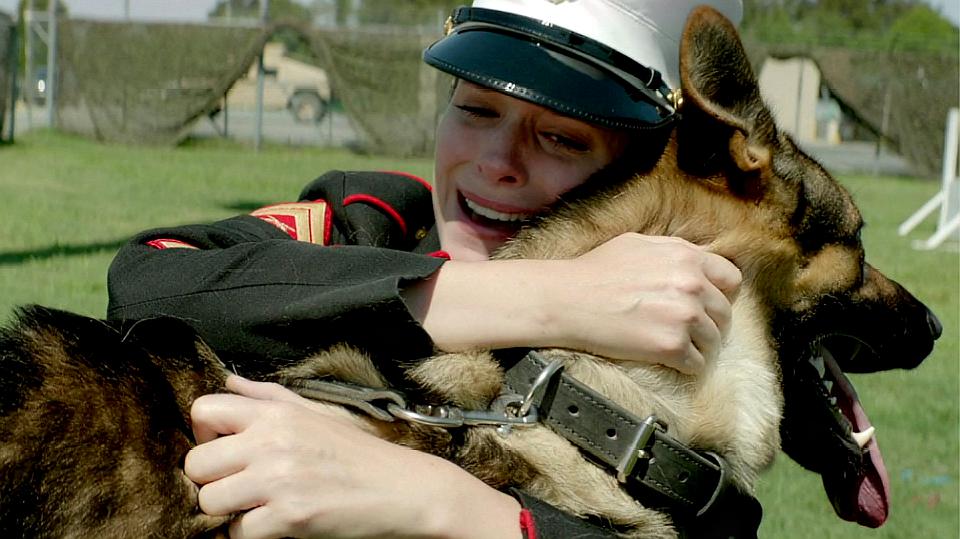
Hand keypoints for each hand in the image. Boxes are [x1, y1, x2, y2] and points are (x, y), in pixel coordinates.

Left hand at [185, 376, 521, 538]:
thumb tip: (228, 380)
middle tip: (239, 487)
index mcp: (276, 412)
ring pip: (210, 502)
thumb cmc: (357, 453)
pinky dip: (251, 535)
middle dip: (211, 481)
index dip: (204, 435)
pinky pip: (237, 533)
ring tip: (257, 507)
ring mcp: (279, 480)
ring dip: (228, 511)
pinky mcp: (290, 517)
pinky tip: (275, 524)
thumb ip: (266, 396)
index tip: (225, 451)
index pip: (204, 410)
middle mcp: (272, 440)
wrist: (402, 489)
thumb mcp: (314, 413)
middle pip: (196, 464)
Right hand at [552, 233, 740, 373]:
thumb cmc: (595, 271)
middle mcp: (692, 284)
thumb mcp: (638, 244)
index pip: (732, 279)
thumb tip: (694, 264)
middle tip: (685, 329)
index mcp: (687, 257)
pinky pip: (697, 364)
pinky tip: (666, 358)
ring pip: (714, 341)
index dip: (720, 293)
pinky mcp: (671, 346)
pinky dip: (685, 365)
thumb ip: (674, 251)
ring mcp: (684, 316)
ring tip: (673, 345)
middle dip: (708, 322)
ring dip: (697, 346)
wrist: (567, 300)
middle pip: (724, 314)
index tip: (706, 303)